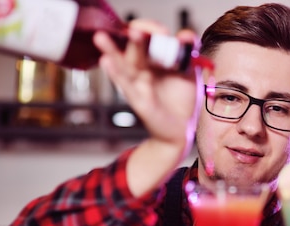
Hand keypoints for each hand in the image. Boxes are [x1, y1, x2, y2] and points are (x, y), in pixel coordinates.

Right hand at [93, 19, 201, 195]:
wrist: (181, 130)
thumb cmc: (182, 101)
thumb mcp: (189, 73)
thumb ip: (187, 53)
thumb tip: (185, 34)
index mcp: (155, 59)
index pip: (149, 38)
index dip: (152, 31)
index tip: (162, 32)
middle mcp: (143, 69)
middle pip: (135, 49)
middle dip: (136, 38)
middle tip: (137, 31)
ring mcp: (138, 84)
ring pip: (122, 65)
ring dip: (112, 51)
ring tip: (101, 37)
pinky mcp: (138, 100)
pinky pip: (125, 86)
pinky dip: (115, 73)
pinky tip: (106, 61)